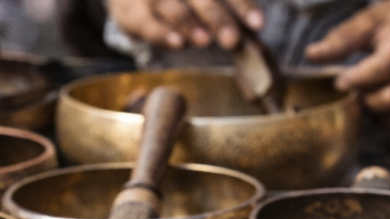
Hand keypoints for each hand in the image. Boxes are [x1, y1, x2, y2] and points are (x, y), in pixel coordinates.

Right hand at [107, 0, 263, 49]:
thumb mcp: (198, 0)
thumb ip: (224, 8)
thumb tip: (252, 29)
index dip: (242, 4)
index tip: (258, 24)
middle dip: (217, 18)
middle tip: (232, 40)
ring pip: (172, 7)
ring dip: (189, 24)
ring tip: (205, 41)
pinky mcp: (131, 10)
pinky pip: (147, 23)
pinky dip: (162, 34)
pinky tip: (178, 44)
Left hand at [306, 0, 389, 131]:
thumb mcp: (370, 19)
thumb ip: (342, 39)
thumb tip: (311, 54)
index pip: (385, 68)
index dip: (359, 79)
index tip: (339, 83)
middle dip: (366, 97)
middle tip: (355, 86)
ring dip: (376, 112)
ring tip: (369, 94)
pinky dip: (388, 123)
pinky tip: (380, 106)